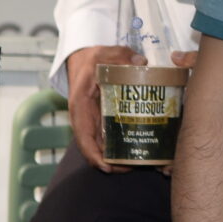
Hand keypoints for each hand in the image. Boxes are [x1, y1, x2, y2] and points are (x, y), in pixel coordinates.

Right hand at [67, 45, 141, 169]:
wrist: (88, 59)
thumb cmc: (94, 58)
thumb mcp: (106, 54)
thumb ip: (122, 56)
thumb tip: (140, 63)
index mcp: (81, 107)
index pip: (83, 138)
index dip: (94, 156)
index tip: (108, 167)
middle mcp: (85, 119)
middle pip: (94, 149)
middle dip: (112, 163)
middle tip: (134, 166)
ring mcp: (94, 122)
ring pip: (102, 147)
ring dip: (118, 158)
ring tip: (139, 163)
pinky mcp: (103, 121)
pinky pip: (109, 139)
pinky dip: (121, 147)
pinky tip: (138, 149)